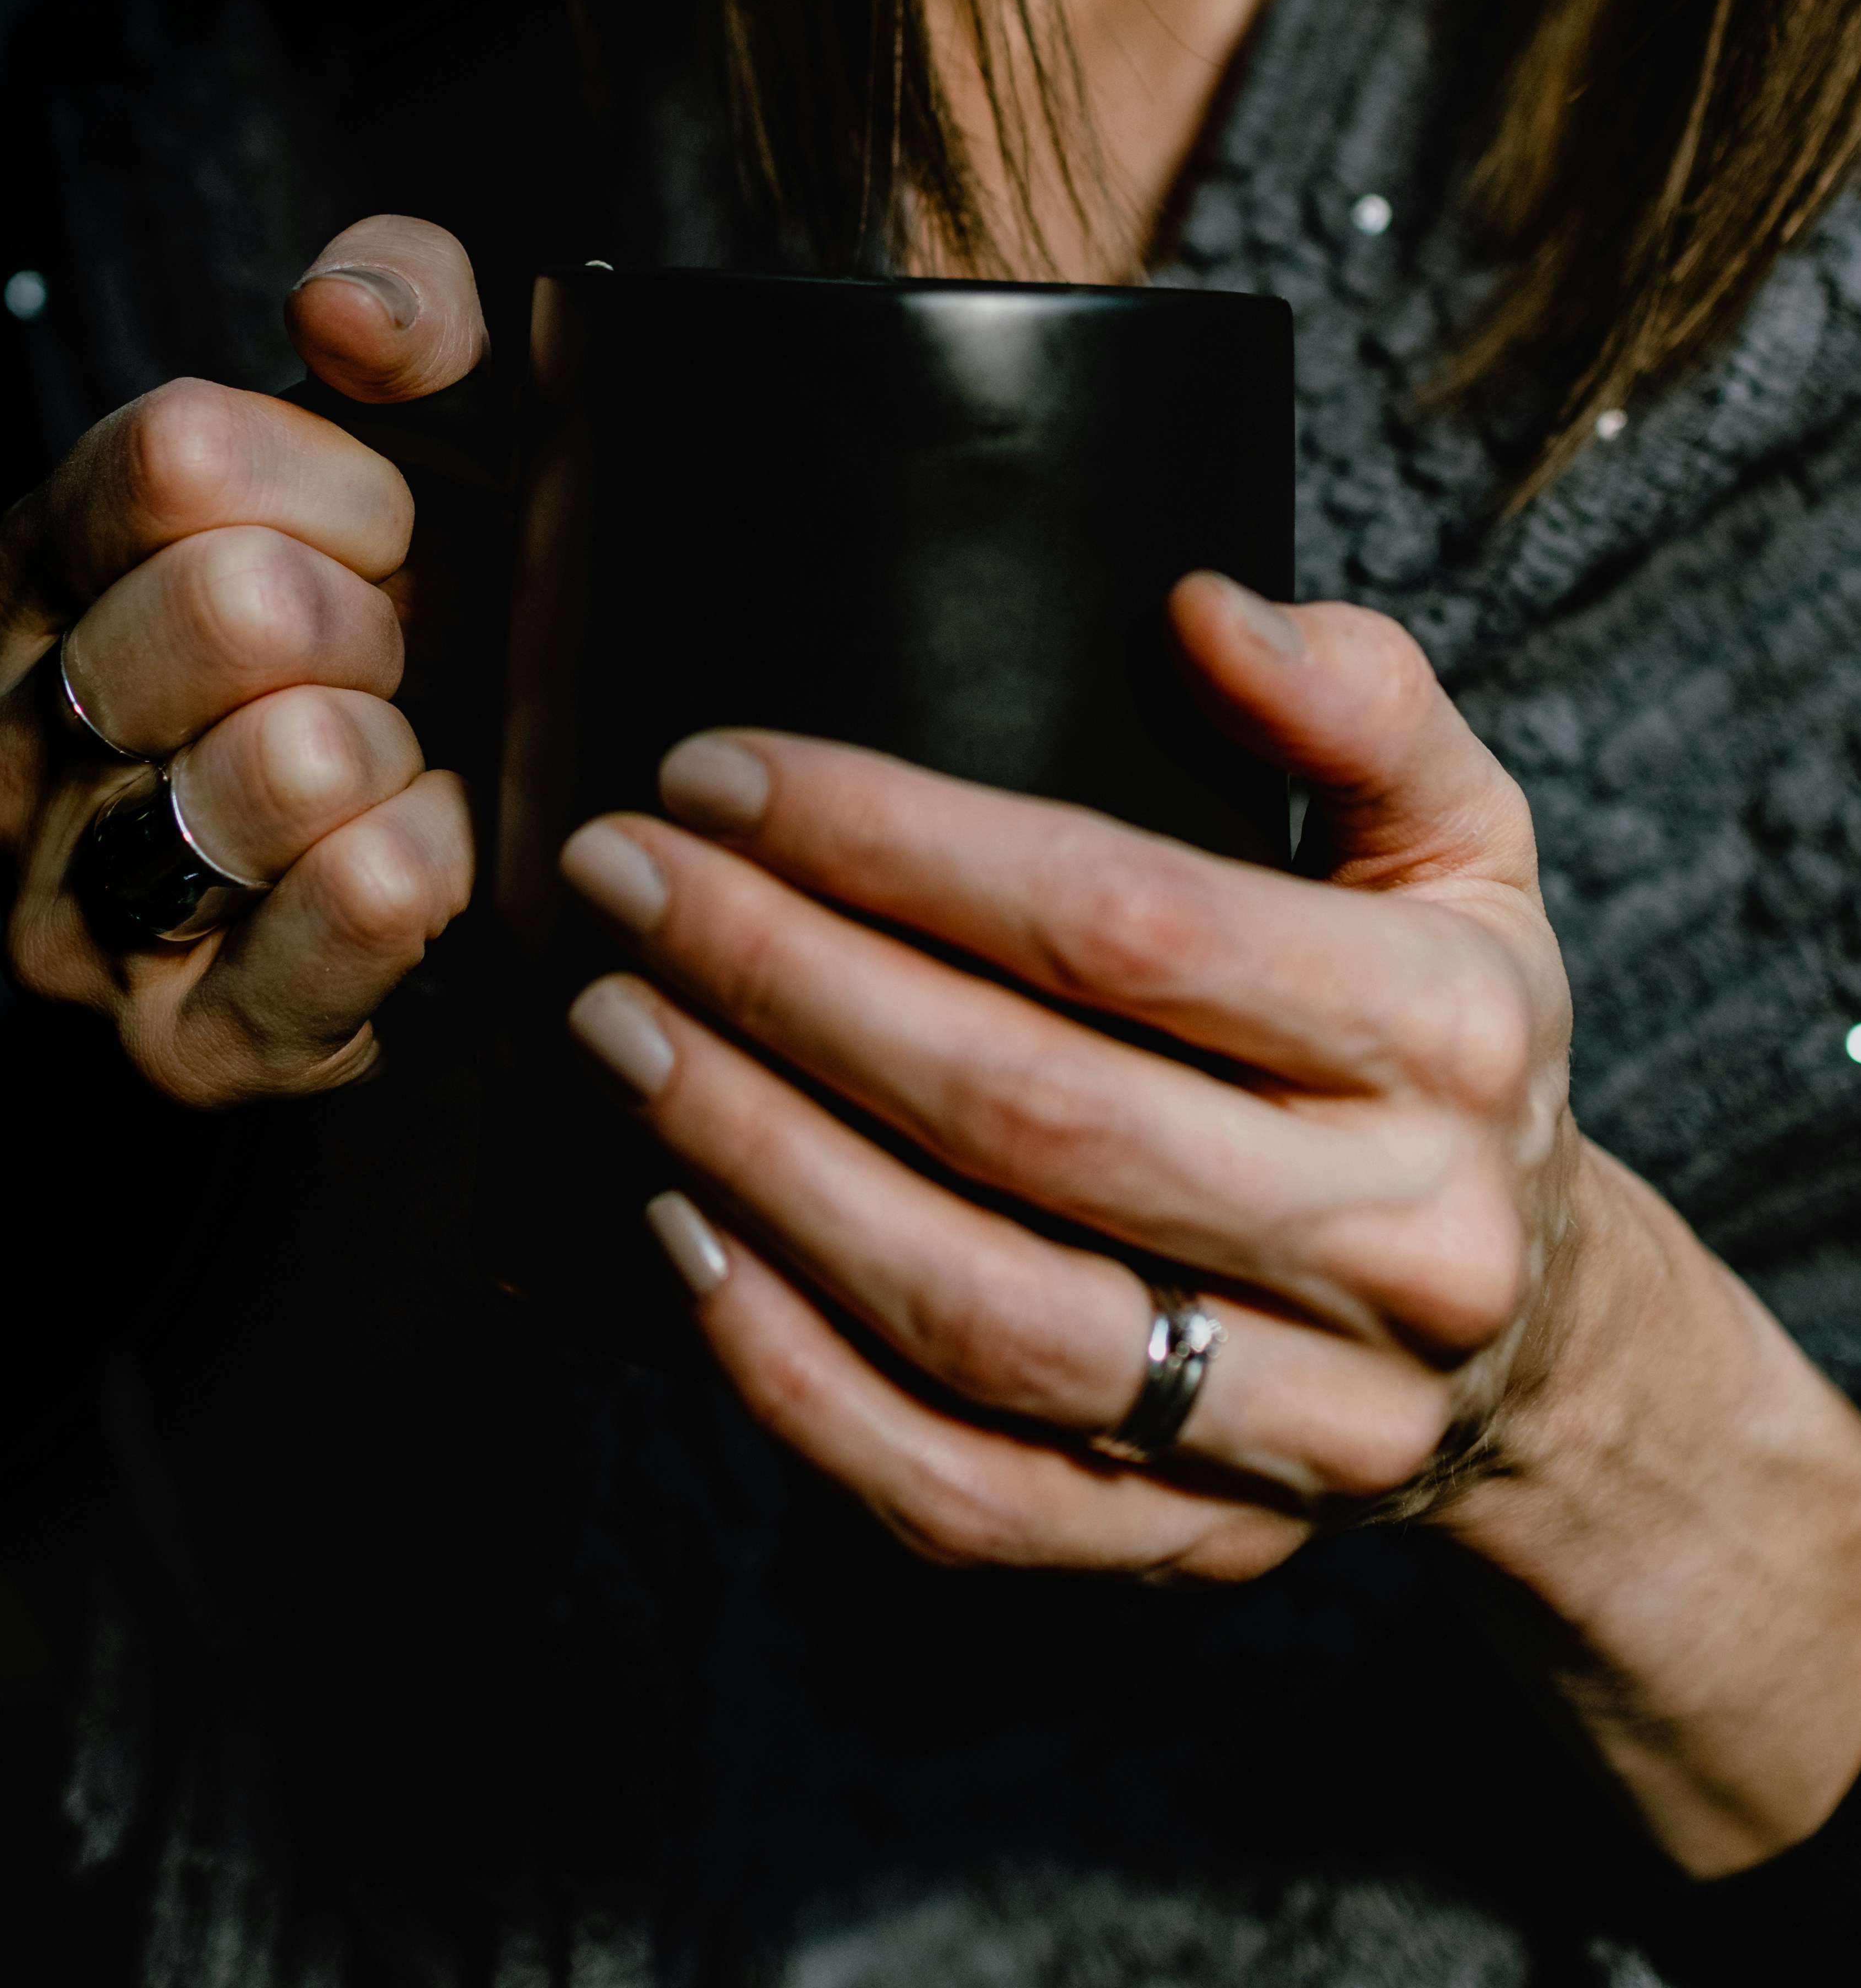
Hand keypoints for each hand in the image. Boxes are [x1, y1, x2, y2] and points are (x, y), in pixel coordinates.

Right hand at [0, 217, 482, 1105]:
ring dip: (403, 755)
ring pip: (287, 764)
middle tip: (400, 670)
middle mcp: (4, 747)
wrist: (457, 862)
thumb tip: (346, 310)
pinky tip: (437, 853)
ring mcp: (69, 911)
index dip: (341, 485)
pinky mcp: (182, 1043)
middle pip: (230, 605)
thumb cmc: (419, 628)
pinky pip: (352, 909)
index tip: (387, 537)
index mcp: (31, 578)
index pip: (180, 456)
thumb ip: (405, 313)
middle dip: (377, 624)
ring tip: (401, 770)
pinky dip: (439, 867)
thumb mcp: (428, 434)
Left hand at [560, 577, 1569, 1578]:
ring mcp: (1297, 1422)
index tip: (720, 774)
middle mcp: (1395, 1242)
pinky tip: (676, 1238)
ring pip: (977, 1314)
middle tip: (622, 885)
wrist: (1542, 1339)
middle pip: (1027, 1114)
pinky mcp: (1200, 1545)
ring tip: (615, 1037)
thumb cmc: (1444, 1036)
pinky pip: (960, 1492)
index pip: (1127, 923)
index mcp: (1448, 1033)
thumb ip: (1358, 702)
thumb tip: (1194, 611)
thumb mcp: (1466, 839)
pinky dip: (792, 1376)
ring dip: (759, 1168)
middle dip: (783, 985)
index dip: (895, 842)